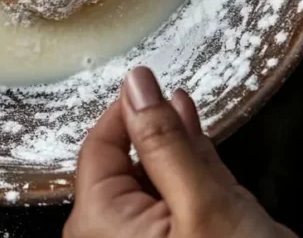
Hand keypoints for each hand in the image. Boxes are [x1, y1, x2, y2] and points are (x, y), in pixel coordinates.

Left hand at [64, 66, 295, 237]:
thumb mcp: (205, 202)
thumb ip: (165, 140)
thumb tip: (137, 83)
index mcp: (98, 226)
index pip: (98, 147)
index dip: (127, 109)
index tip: (150, 79)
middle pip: (123, 166)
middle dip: (151, 130)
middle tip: (172, 96)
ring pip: (150, 185)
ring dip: (170, 150)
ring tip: (182, 113)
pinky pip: (169, 209)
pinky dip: (185, 178)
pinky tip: (196, 148)